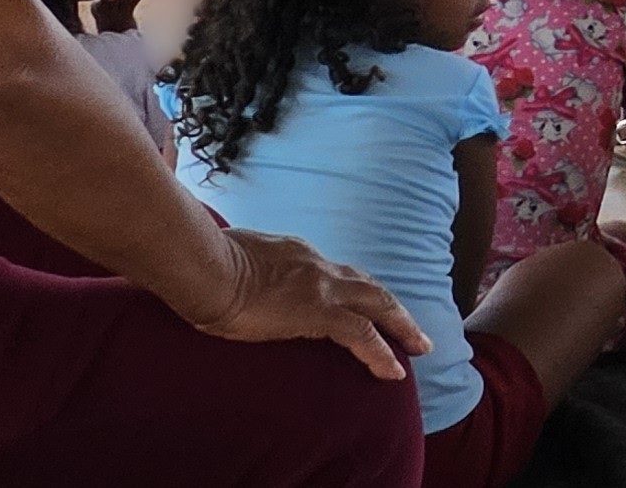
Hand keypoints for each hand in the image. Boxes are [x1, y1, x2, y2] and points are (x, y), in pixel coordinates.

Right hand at [185, 228, 428, 381]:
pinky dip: (381, 352)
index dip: (353, 290)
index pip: (334, 273)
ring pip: (378, 304)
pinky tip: (394, 371)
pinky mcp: (319, 312)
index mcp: (297, 253)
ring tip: (419, 346)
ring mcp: (322, 287)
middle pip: (368, 284)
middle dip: (393, 306)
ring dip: (401, 326)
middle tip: (413, 327)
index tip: (362, 303)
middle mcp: (318, 265)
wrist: (206, 268)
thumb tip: (239, 273)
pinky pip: (362, 335)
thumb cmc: (206, 264)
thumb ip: (249, 265)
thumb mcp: (235, 256)